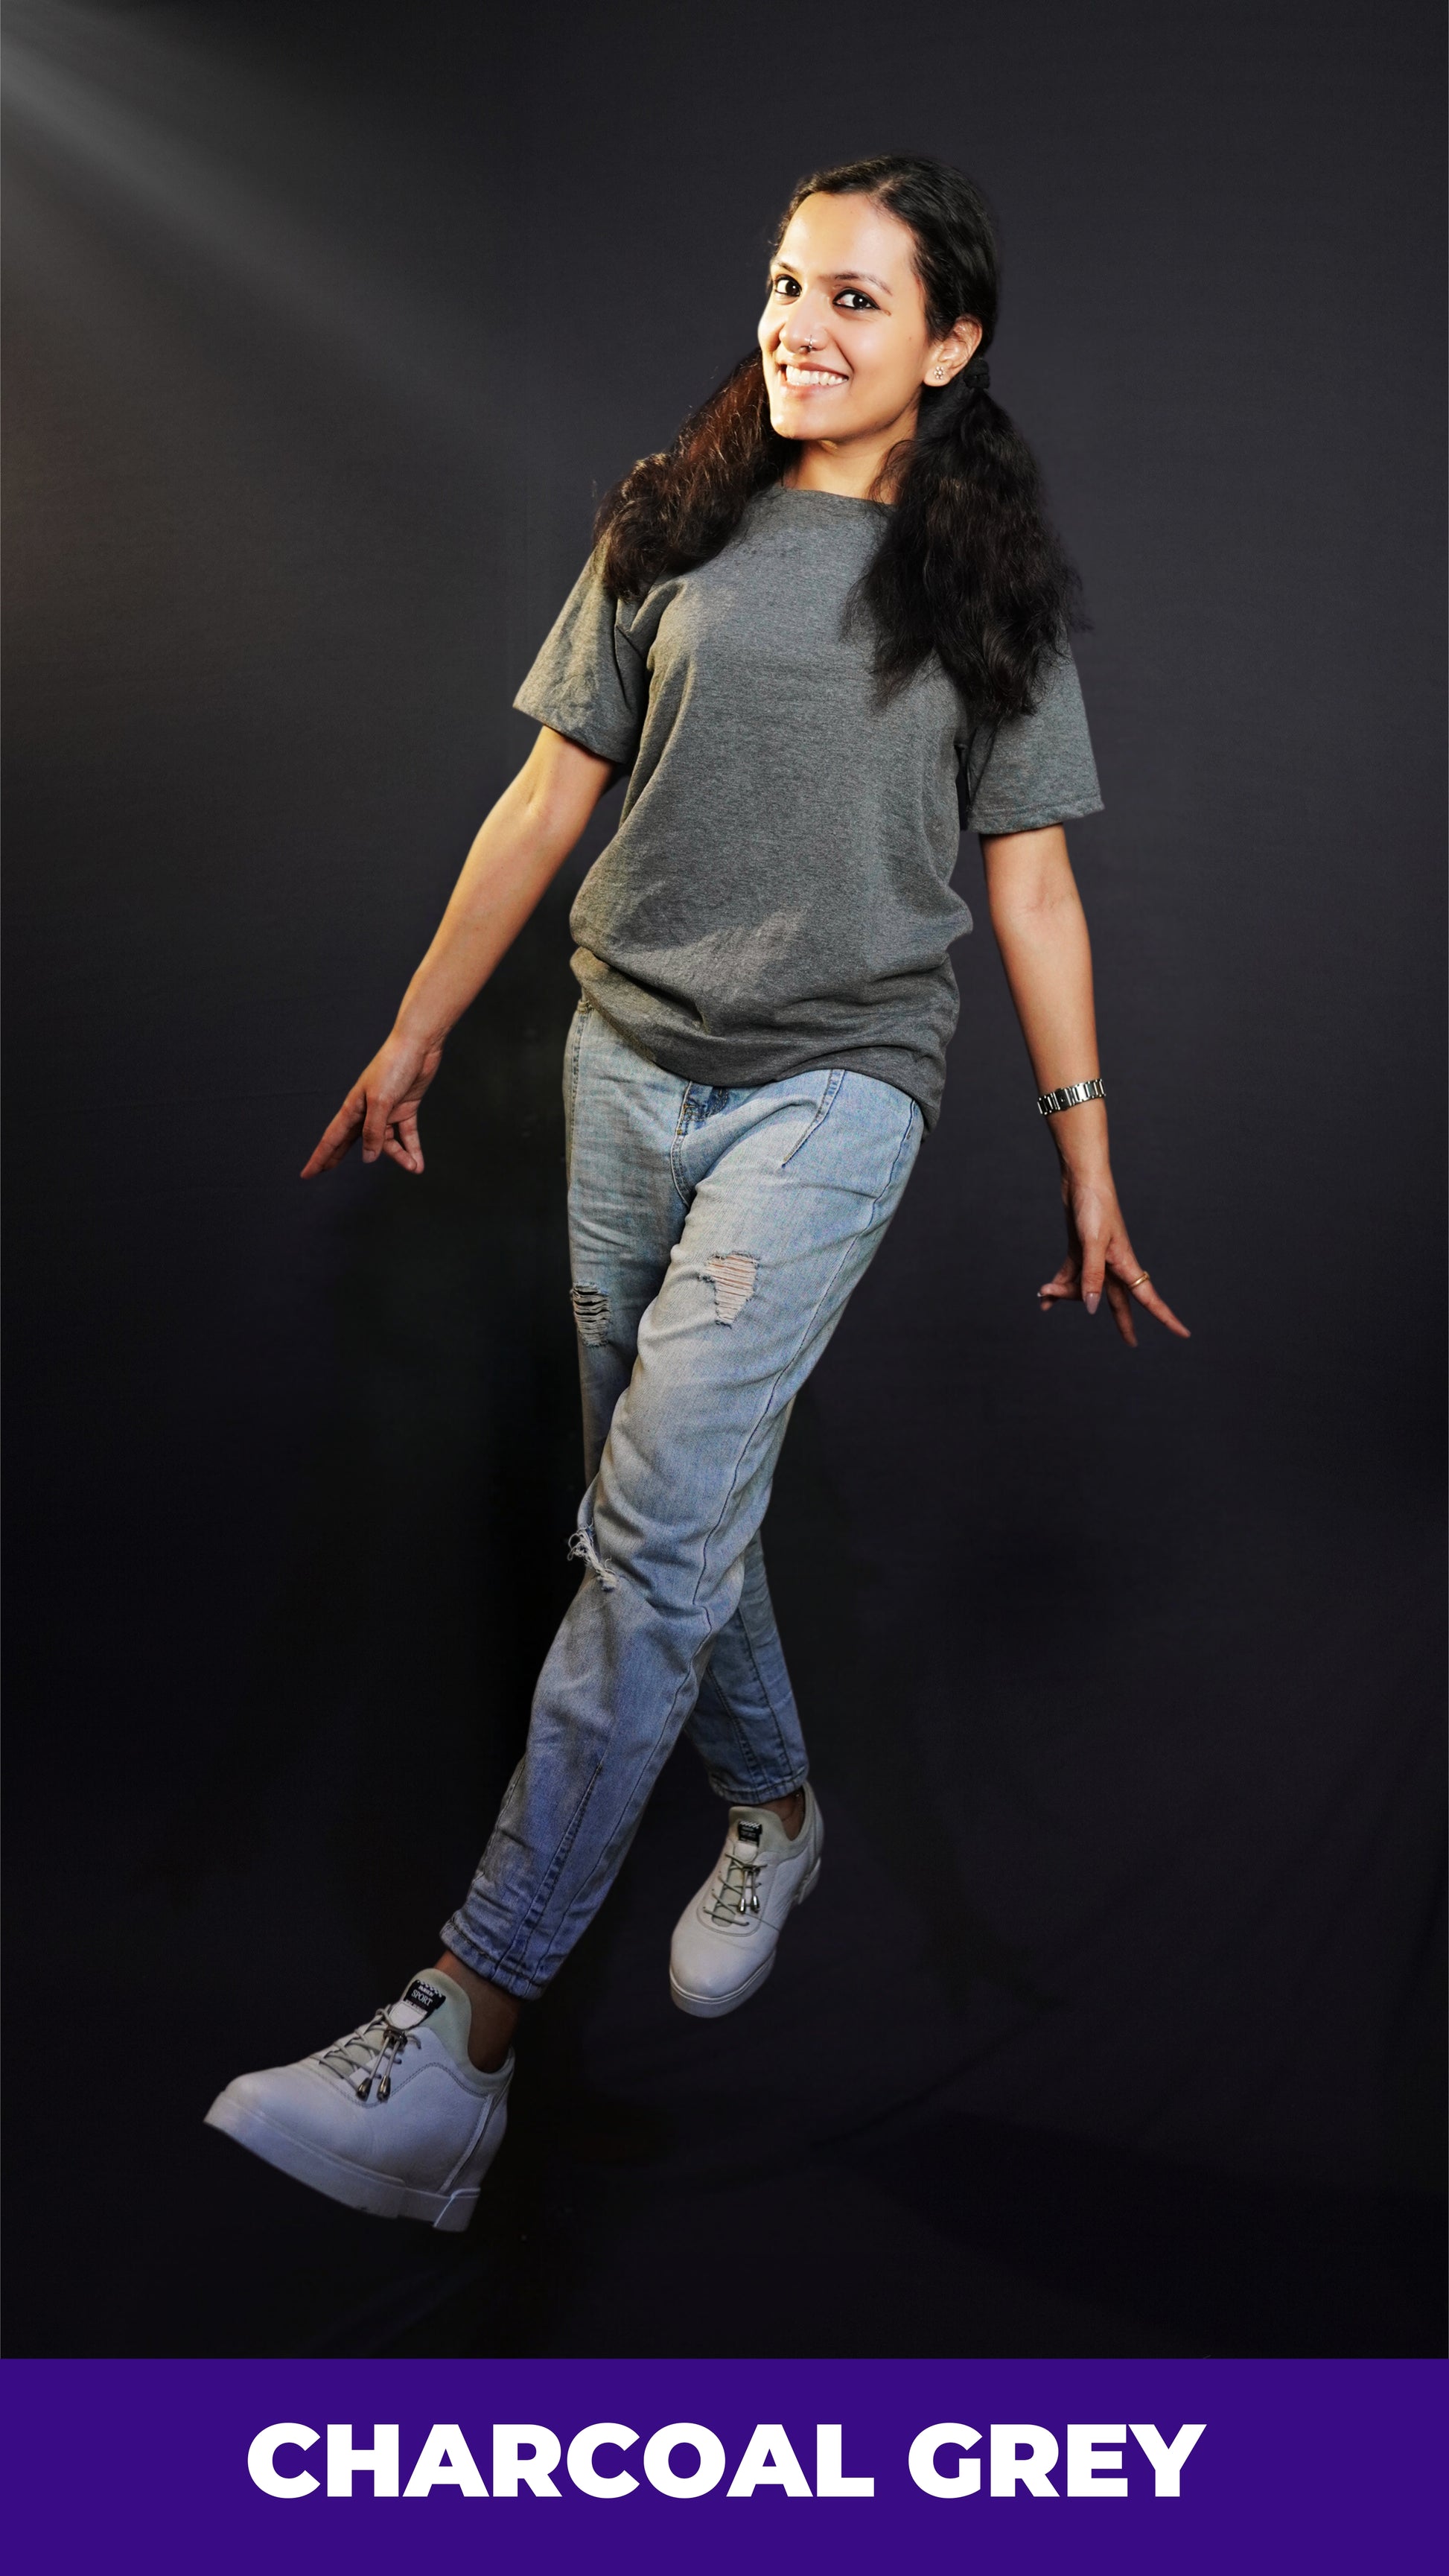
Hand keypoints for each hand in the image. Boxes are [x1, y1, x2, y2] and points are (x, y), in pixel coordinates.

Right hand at [300, 1029, 443, 1177]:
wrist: (418, 1045)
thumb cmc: (393, 1067)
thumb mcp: (381, 1102)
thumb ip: (374, 1131)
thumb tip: (369, 1158)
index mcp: (353, 1108)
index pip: (332, 1139)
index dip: (320, 1158)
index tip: (307, 1174)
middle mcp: (366, 1111)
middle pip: (351, 1141)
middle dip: (339, 1157)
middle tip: (325, 1173)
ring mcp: (386, 1110)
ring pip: (387, 1142)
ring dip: (399, 1156)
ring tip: (413, 1167)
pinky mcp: (405, 1107)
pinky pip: (407, 1135)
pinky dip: (413, 1148)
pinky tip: (418, 1164)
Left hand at [1038, 1168, 1189, 1346]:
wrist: (1081, 1179)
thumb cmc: (1093, 1206)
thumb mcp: (1091, 1243)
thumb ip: (1091, 1276)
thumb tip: (1091, 1308)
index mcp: (1124, 1264)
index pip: (1149, 1299)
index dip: (1166, 1318)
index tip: (1184, 1334)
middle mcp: (1113, 1265)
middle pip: (1118, 1301)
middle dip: (1123, 1322)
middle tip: (1132, 1343)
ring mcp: (1096, 1258)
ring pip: (1086, 1289)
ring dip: (1065, 1293)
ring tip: (1044, 1292)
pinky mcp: (1080, 1250)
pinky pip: (1070, 1276)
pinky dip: (1057, 1286)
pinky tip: (1043, 1299)